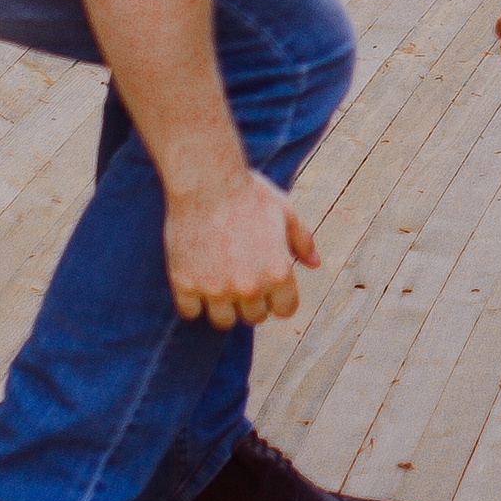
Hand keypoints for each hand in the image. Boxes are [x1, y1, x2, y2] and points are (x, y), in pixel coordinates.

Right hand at [164, 169, 319, 328]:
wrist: (205, 179)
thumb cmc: (248, 192)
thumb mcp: (285, 211)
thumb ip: (303, 240)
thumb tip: (315, 264)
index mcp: (279, 274)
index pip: (285, 311)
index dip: (277, 299)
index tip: (266, 286)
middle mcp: (250, 287)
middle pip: (254, 317)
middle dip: (250, 301)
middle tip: (238, 276)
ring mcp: (216, 288)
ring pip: (223, 320)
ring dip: (222, 306)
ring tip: (217, 283)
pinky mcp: (185, 284)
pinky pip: (190, 312)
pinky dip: (192, 301)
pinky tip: (194, 281)